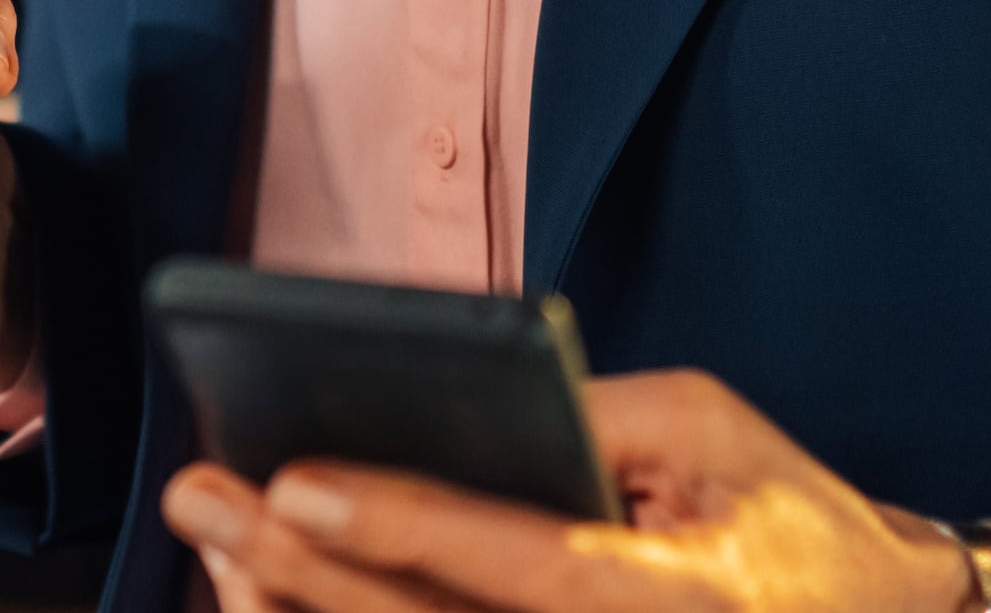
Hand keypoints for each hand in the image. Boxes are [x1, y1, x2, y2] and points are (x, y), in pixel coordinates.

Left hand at [160, 370, 974, 612]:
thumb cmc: (784, 518)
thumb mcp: (708, 430)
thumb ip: (591, 415)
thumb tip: (454, 398)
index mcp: (671, 594)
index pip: (518, 560)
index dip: (401, 523)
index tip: (292, 483)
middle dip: (302, 570)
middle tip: (206, 503)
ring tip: (216, 550)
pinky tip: (273, 596)